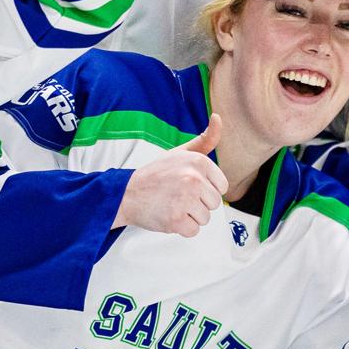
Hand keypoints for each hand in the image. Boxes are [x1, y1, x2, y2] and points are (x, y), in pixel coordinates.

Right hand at [114, 112, 227, 236]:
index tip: (189, 186)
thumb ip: (204, 140)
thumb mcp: (180, 152)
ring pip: (205, 218)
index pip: (222, 186)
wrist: (126, 193)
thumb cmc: (155, 174)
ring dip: (190, 216)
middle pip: (215, 203)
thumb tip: (218, 118)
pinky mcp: (176, 219)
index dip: (206, 189)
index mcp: (198, 161)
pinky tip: (169, 215)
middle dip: (198, 204)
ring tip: (173, 205)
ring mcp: (185, 199)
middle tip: (178, 196)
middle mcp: (193, 178)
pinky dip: (182, 228)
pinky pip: (193, 230)